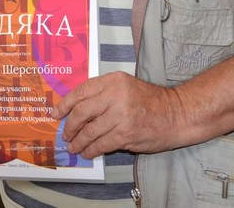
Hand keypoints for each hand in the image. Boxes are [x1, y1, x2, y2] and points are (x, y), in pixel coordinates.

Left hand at [52, 72, 184, 158]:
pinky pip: (101, 144)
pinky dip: (91, 150)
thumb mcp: (125, 86)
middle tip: (66, 134)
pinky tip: (88, 152)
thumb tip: (77, 110)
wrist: (177, 114)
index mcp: (113, 81)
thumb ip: (103, 93)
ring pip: (90, 131)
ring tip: (74, 147)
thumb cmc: (150, 101)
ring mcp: (121, 115)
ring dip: (79, 142)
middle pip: (81, 112)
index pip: (81, 91)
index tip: (56, 113)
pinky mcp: (126, 134)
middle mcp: (115, 95)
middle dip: (70, 126)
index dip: (65, 104)